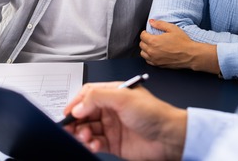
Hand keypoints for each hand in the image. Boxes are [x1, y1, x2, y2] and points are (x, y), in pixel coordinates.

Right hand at [63, 82, 186, 159]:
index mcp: (114, 93)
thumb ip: (98, 98)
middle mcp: (111, 109)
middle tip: (70, 128)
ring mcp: (112, 126)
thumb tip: (78, 106)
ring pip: (88, 129)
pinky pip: (95, 143)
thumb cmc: (154, 113)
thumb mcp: (123, 98)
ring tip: (85, 137)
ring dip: (82, 133)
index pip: (88, 94)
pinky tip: (93, 144)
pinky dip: (90, 144)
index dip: (76, 102)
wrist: (169, 137)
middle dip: (76, 121)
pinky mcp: (114, 143)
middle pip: (85, 113)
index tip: (68, 113)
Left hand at [140, 19, 218, 73]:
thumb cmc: (183, 42)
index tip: (148, 32)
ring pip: (143, 53)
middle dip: (145, 40)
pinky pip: (148, 61)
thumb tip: (152, 22)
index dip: (145, 32)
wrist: (190, 55)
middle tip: (150, 37)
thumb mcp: (172, 28)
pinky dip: (149, 56)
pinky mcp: (158, 65)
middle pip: (141, 44)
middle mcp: (152, 51)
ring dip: (145, 48)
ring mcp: (154, 59)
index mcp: (154, 41)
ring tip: (151, 45)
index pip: (142, 36)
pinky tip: (154, 53)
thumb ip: (160, 24)